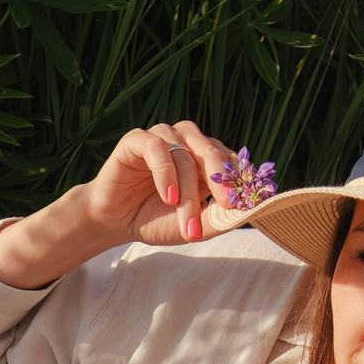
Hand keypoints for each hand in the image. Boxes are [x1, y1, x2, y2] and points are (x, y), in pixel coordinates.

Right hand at [74, 120, 248, 247]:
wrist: (115, 222)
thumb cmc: (155, 220)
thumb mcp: (193, 225)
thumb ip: (218, 217)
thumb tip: (247, 212)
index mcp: (205, 158)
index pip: (230, 159)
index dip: (240, 179)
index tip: (247, 202)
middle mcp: (186, 142)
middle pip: (212, 152)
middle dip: (221, 180)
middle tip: (228, 205)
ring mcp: (162, 138)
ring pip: (185, 156)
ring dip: (187, 191)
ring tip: (187, 222)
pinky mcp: (136, 140)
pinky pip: (156, 148)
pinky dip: (165, 173)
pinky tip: (168, 197)